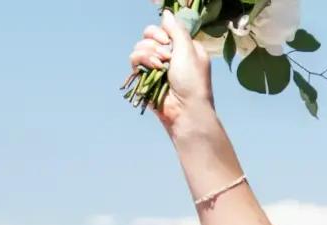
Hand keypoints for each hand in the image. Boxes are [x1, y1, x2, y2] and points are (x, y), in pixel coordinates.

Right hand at [129, 12, 216, 136]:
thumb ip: (177, 30)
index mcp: (183, 48)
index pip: (165, 29)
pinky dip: (142, 61)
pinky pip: (134, 58)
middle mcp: (169, 55)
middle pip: (149, 35)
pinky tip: (153, 69)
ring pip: (140, 46)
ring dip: (149, 54)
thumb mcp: (188, 51)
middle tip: (166, 55)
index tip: (167, 41)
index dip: (163, 32)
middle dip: (155, 43)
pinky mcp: (144, 75)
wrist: (184, 109)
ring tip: (161, 66)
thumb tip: (166, 13)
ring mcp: (156, 65)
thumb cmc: (192, 81)